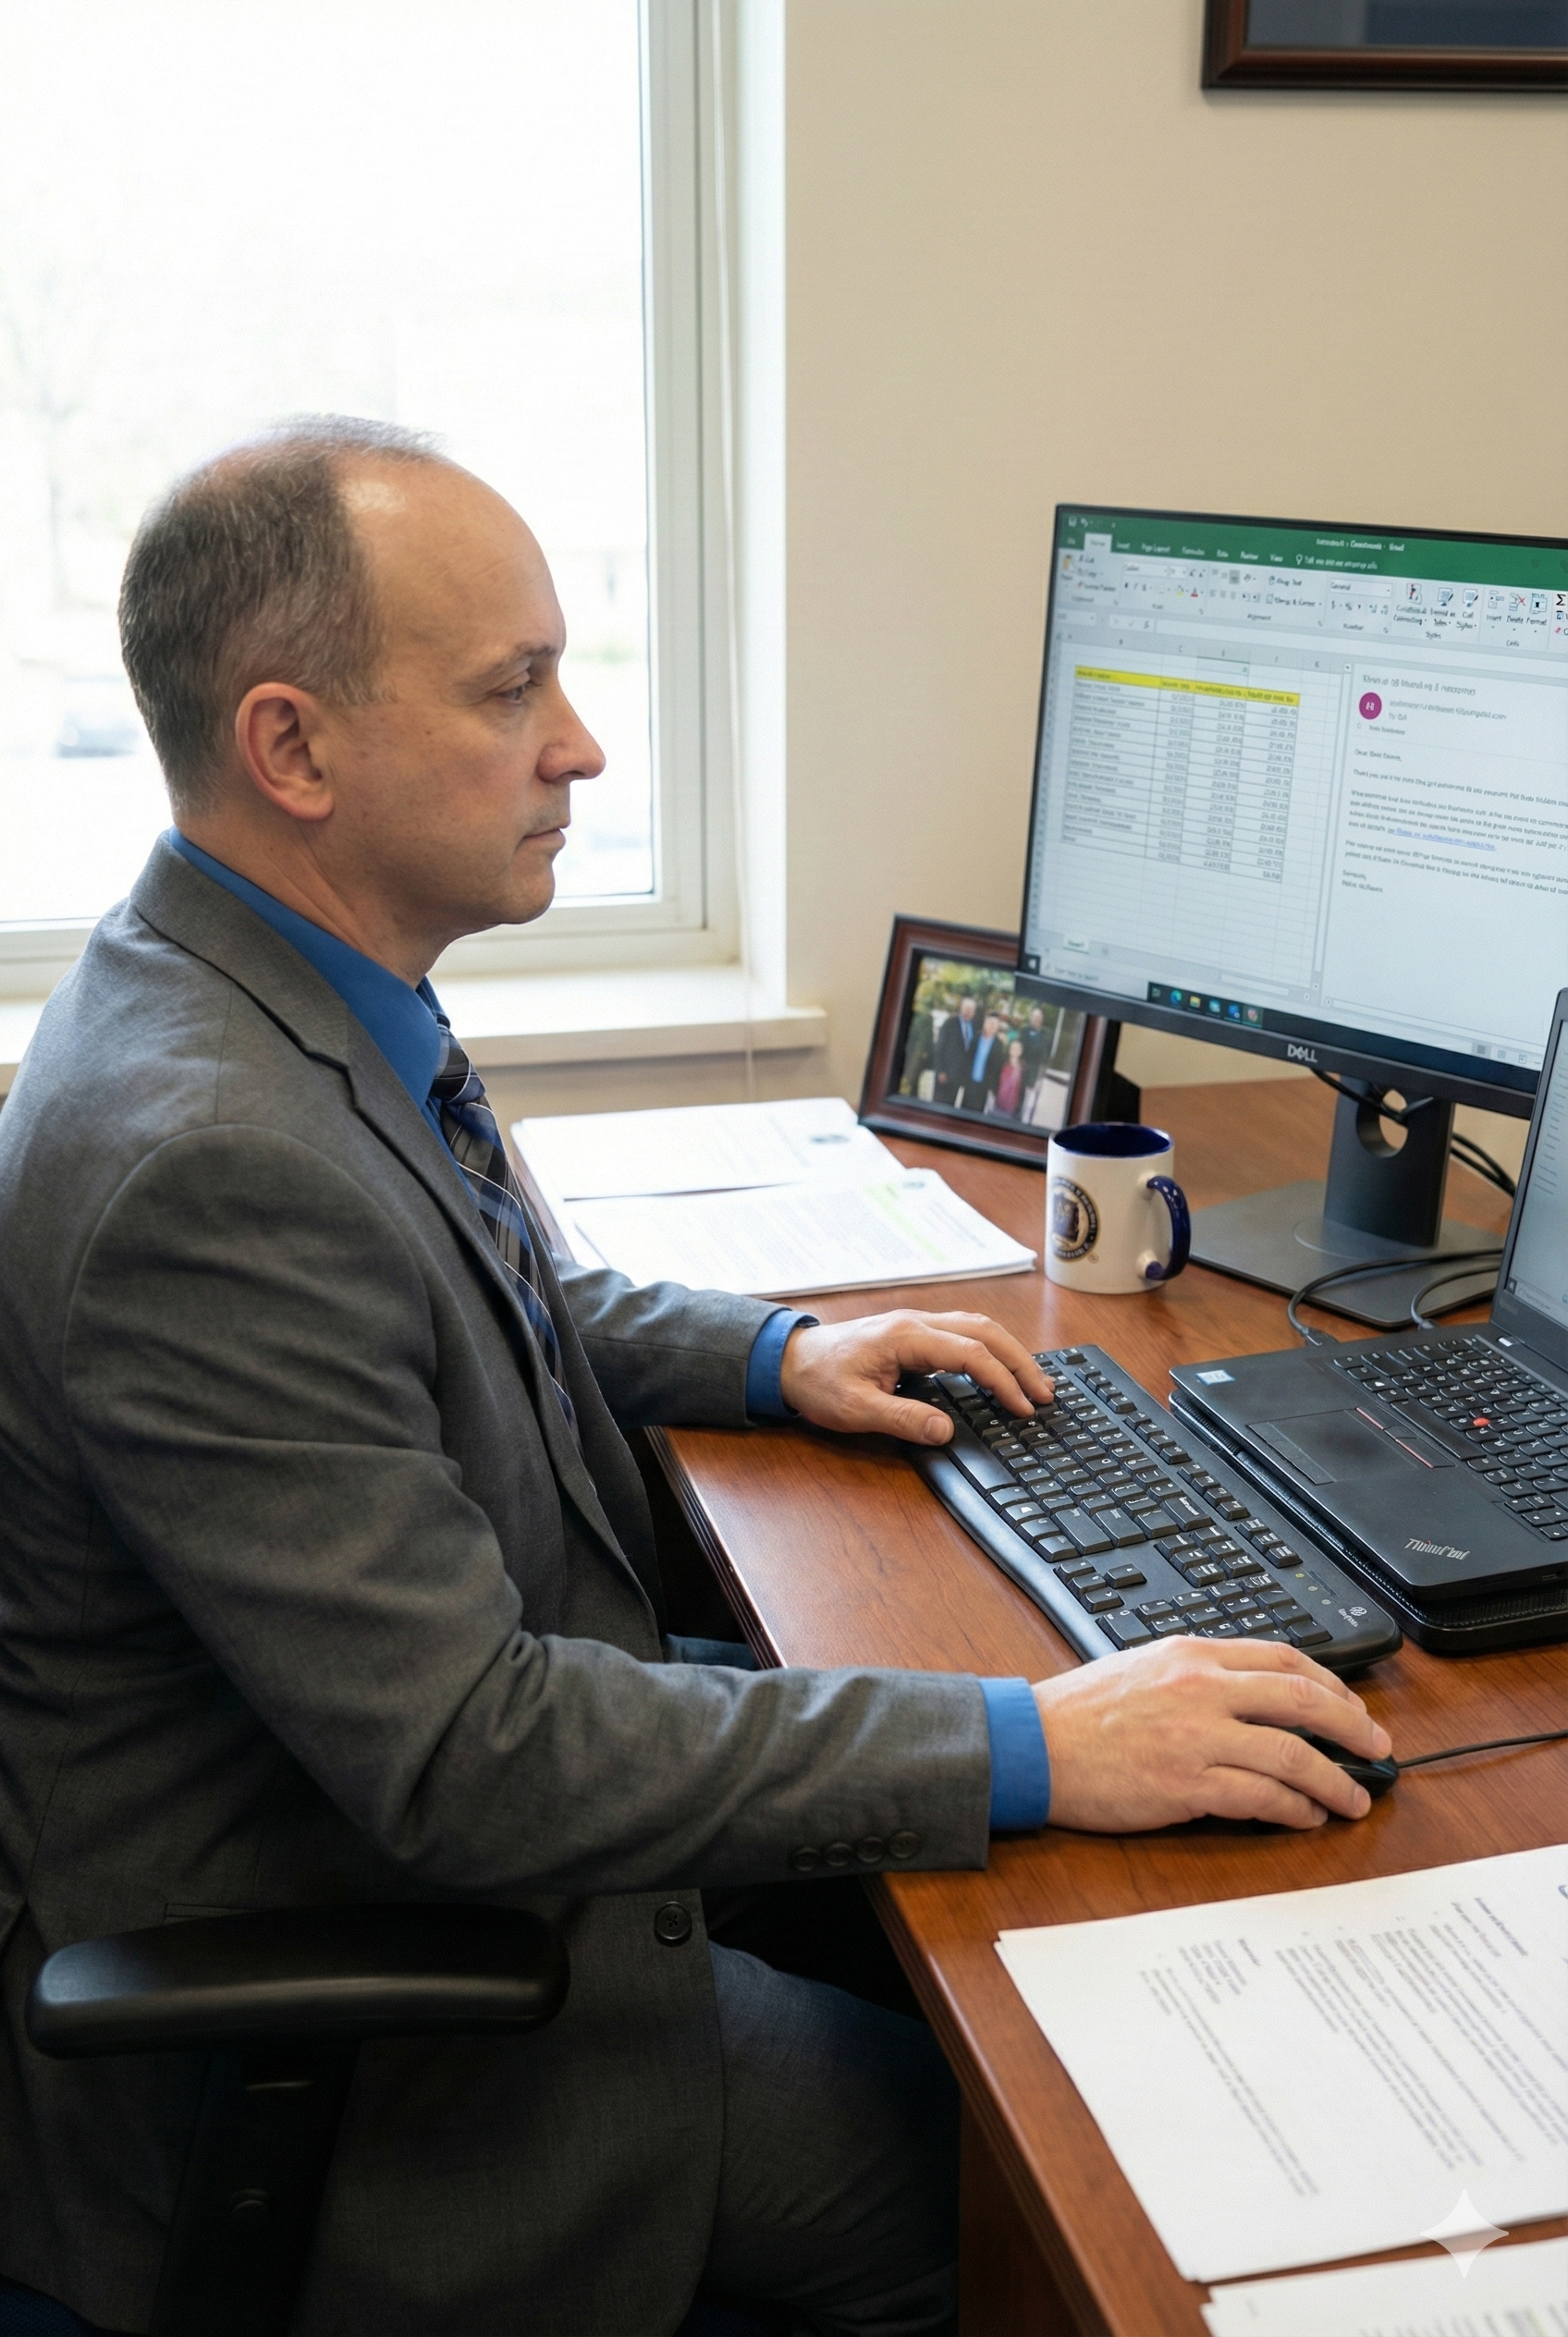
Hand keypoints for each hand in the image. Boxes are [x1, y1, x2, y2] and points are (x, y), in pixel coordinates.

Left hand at [777, 1310, 1051, 1445]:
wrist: (789, 1359)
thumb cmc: (818, 1381)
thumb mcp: (856, 1409)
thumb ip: (903, 1419)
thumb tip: (946, 1431)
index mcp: (907, 1337)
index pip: (971, 1353)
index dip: (1002, 1381)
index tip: (1023, 1407)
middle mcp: (917, 1323)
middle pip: (985, 1332)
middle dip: (1020, 1362)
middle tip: (1046, 1394)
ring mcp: (917, 1325)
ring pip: (978, 1328)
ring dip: (1010, 1353)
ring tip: (1035, 1382)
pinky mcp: (914, 1334)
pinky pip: (964, 1334)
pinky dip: (991, 1350)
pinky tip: (1001, 1370)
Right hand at [1035, 1638, 1393, 1830]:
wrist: (1033, 1744)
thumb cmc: (1081, 1712)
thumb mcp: (1144, 1667)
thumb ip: (1199, 1676)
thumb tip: (1254, 1697)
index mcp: (1192, 1654)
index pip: (1283, 1659)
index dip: (1331, 1684)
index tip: (1351, 1707)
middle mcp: (1201, 1689)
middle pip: (1302, 1700)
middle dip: (1353, 1727)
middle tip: (1378, 1748)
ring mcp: (1197, 1737)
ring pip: (1292, 1754)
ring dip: (1335, 1779)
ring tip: (1355, 1798)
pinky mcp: (1187, 1785)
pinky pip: (1260, 1797)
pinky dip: (1294, 1808)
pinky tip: (1307, 1816)